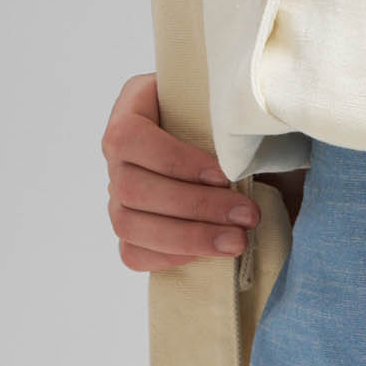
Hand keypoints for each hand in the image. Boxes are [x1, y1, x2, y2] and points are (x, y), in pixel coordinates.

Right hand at [103, 72, 258, 269]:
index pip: (130, 138)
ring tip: (238, 241)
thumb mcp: (232, 110)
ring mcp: (119, 194)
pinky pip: (132, 253)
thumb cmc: (235, 127)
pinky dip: (170, 258)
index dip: (175, 161)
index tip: (224, 175)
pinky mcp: (133, 231)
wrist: (243, 156)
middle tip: (247, 215)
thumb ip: (231, 119)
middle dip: (196, 206)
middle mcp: (118, 154)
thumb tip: (243, 147)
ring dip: (189, 237)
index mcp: (133, 108)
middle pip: (131, 188)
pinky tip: (209, 254)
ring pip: (128, 225)